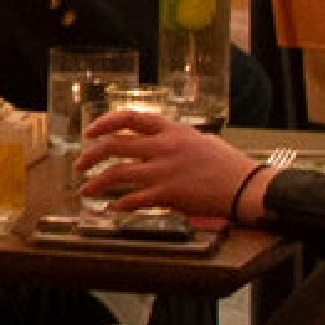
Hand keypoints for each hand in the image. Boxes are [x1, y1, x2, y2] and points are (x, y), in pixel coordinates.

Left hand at [76, 107, 261, 223]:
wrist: (245, 186)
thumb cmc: (226, 164)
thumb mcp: (199, 140)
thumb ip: (175, 139)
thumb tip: (157, 142)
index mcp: (171, 130)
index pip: (129, 118)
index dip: (104, 123)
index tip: (90, 132)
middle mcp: (164, 147)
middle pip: (114, 145)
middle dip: (90, 155)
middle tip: (79, 164)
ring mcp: (164, 171)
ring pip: (117, 174)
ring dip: (96, 182)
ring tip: (85, 190)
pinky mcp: (168, 194)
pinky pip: (133, 199)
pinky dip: (119, 203)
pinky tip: (112, 207)